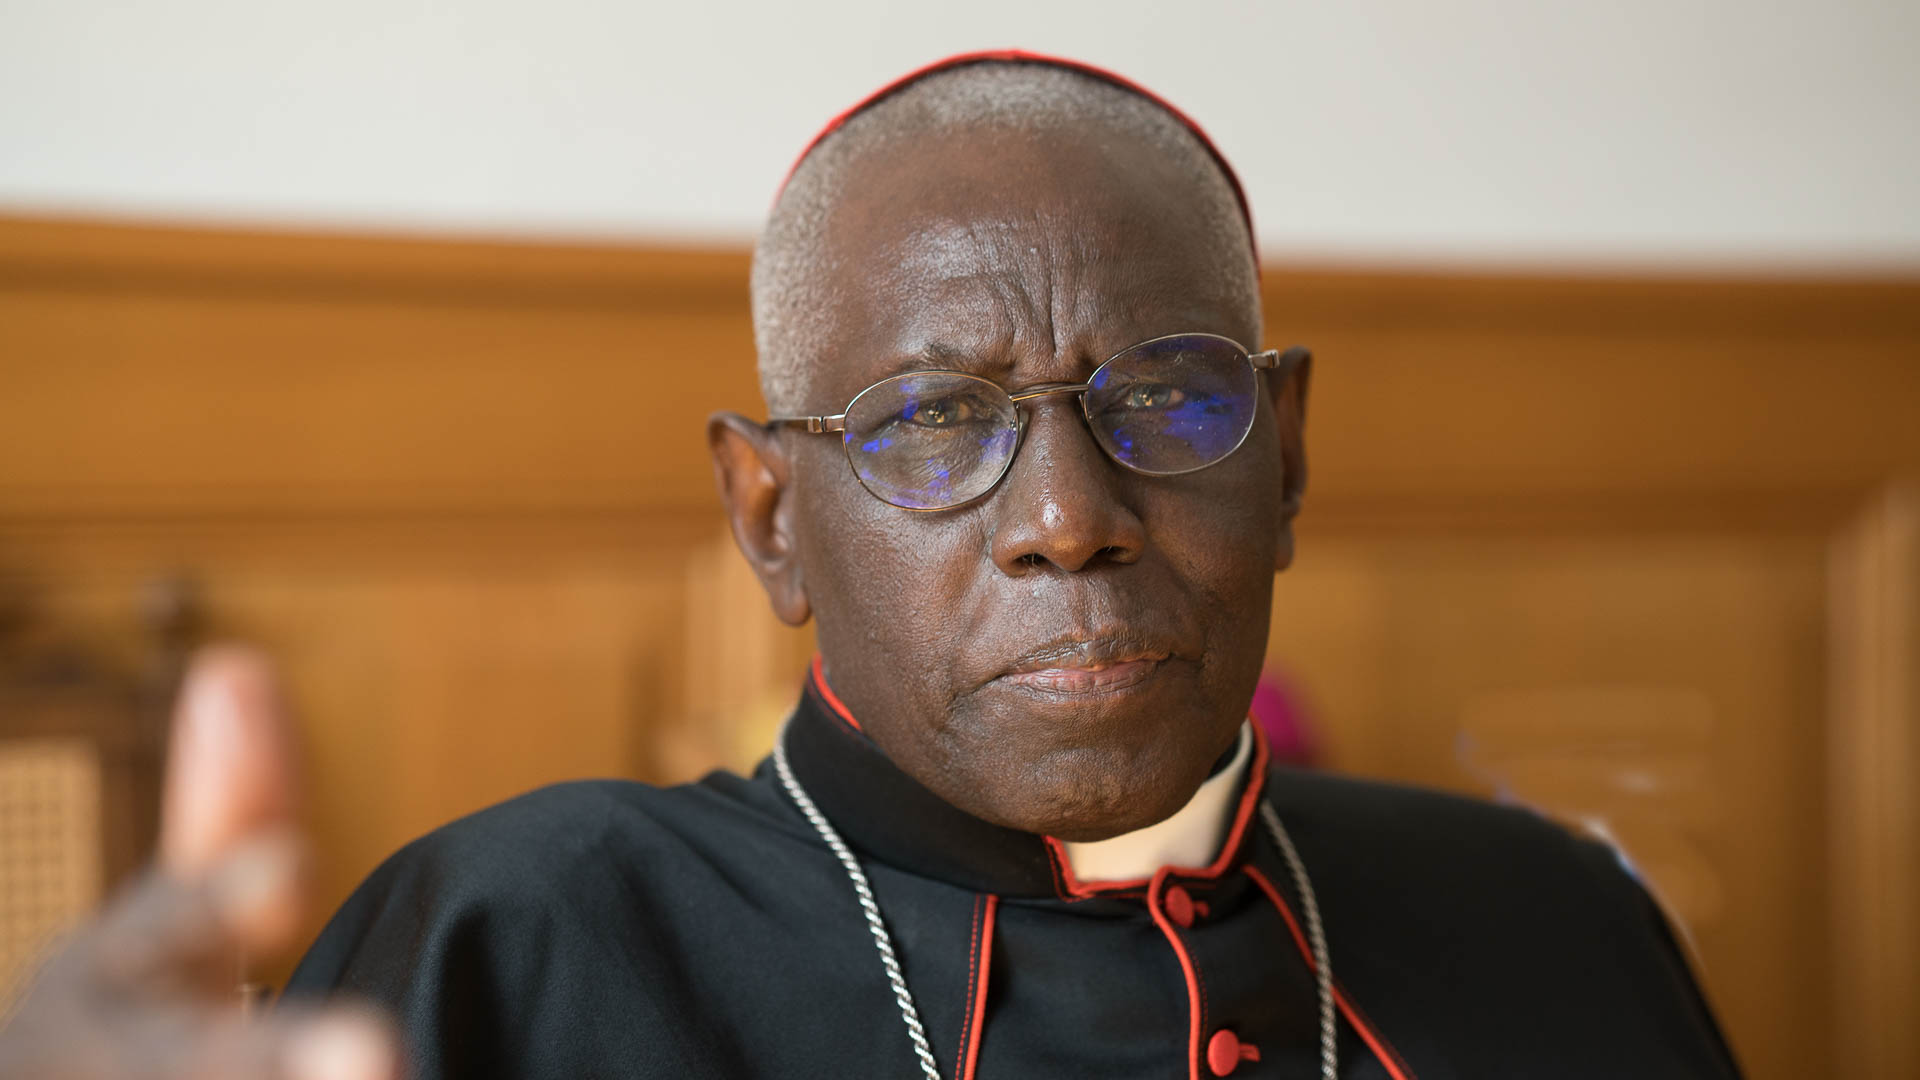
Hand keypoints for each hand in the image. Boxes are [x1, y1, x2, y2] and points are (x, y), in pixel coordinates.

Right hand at [0, 647, 396, 1079]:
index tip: (293, 870)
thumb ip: (225, 820)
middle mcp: (99, 1061)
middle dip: (270, 1062)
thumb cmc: (129, 1032)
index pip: (166, 934)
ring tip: (405, 1067)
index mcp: (101, 995)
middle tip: (383, 1052)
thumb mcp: (160, 933)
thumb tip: (241, 667)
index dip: (220, 904)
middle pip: (182, 1065)